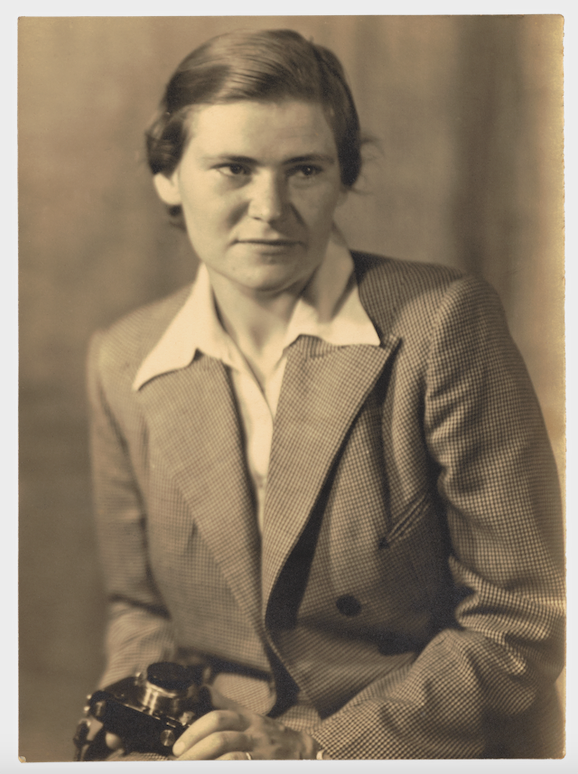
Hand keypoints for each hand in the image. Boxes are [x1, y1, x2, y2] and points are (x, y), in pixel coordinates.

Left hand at [172, 686, 318, 759]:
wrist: (306, 754)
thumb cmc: (274, 736)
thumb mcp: (253, 716)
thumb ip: (227, 705)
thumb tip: (202, 690)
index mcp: (248, 719)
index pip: (218, 717)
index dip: (195, 730)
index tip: (178, 745)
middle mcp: (254, 734)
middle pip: (220, 737)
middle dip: (194, 749)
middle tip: (178, 760)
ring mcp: (261, 753)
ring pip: (228, 757)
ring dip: (204, 763)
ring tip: (187, 768)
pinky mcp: (264, 766)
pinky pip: (238, 767)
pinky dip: (221, 768)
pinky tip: (212, 770)